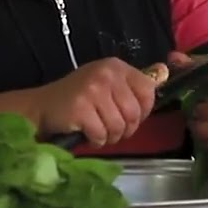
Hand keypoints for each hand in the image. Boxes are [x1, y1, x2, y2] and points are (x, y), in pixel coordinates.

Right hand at [31, 58, 169, 147]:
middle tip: (110, 128)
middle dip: (125, 129)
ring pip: (119, 126)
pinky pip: (101, 134)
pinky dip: (96, 140)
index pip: (148, 91)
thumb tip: (165, 72)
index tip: (128, 116)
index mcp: (116, 66)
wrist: (41, 107)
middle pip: (134, 113)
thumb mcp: (106, 83)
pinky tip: (86, 132)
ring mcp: (93, 90)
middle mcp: (106, 74)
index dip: (143, 111)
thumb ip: (132, 84)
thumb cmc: (77, 98)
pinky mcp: (81, 108)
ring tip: (97, 130)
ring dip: (110, 136)